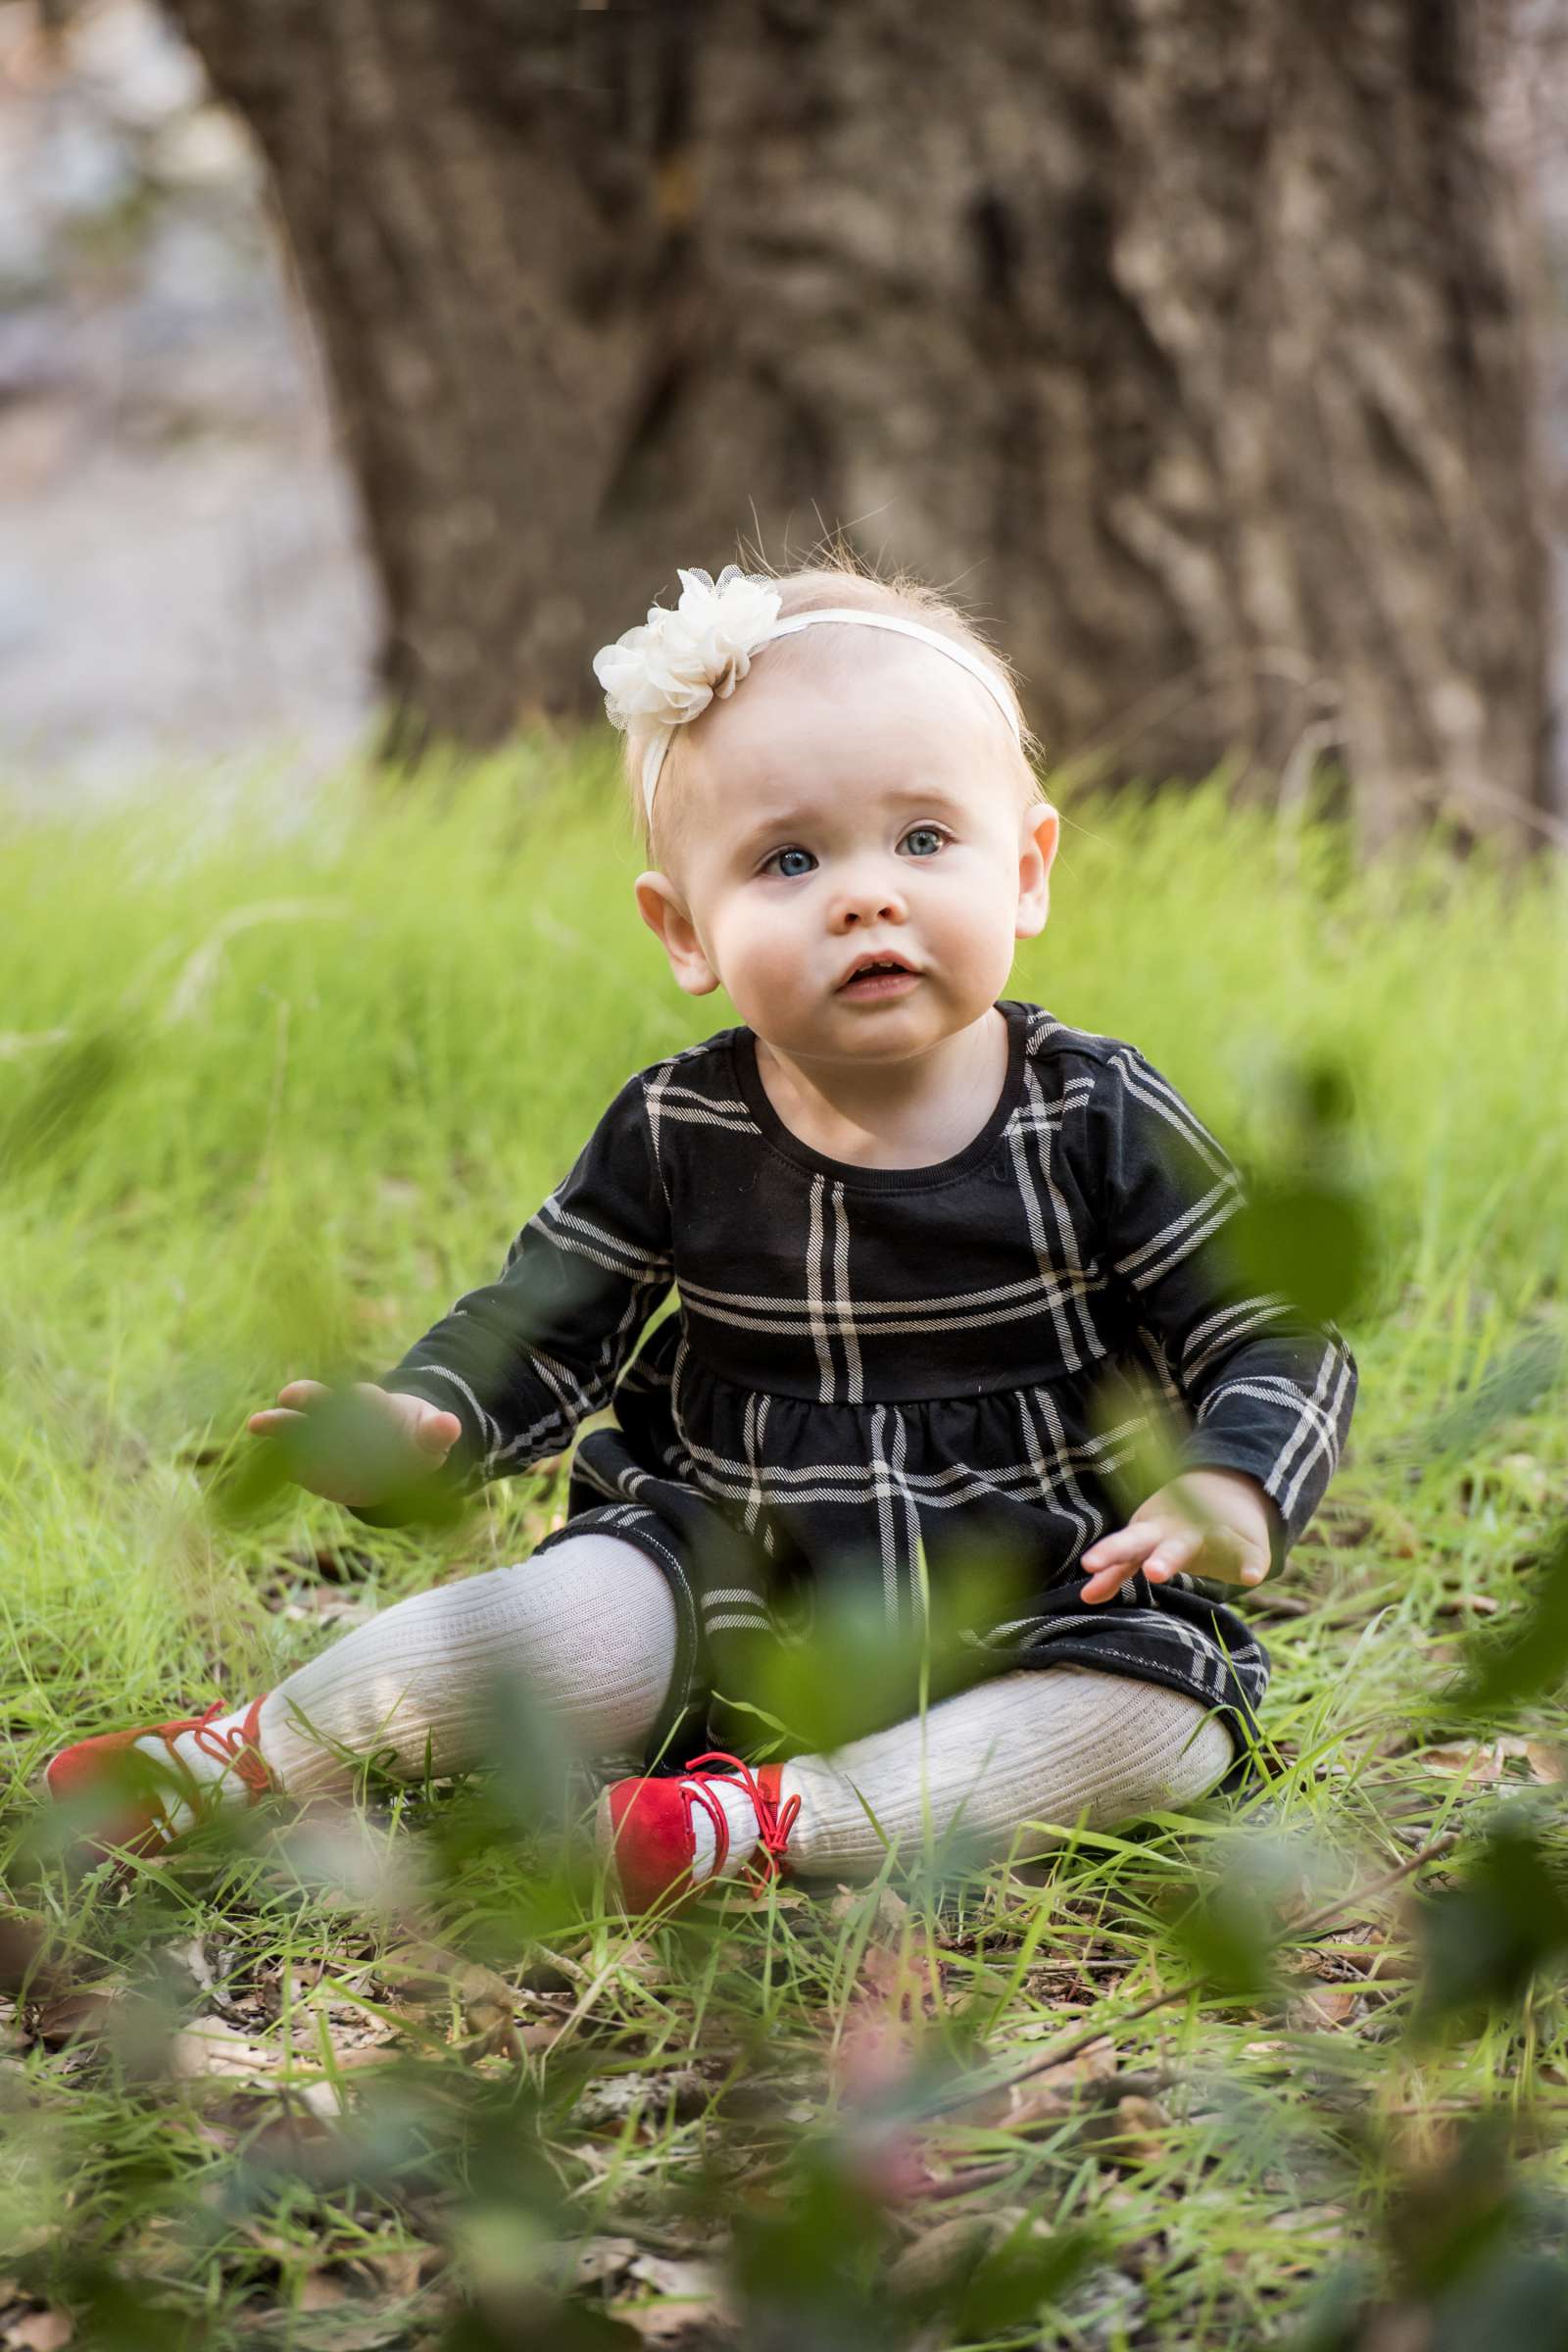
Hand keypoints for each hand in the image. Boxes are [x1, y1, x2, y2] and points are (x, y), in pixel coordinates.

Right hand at [246, 1379, 463, 1506]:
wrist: (392, 1455)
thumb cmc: (412, 1442)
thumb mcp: (428, 1439)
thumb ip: (436, 1434)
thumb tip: (452, 1425)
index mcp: (372, 1407)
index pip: (363, 1400)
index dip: (364, 1400)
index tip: (356, 1396)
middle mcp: (341, 1416)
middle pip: (323, 1403)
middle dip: (309, 1399)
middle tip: (290, 1395)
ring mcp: (320, 1438)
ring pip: (298, 1427)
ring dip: (280, 1425)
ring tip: (257, 1423)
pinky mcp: (307, 1463)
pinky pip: (291, 1457)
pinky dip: (279, 1455)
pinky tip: (264, 1454)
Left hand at [1077, 1468, 1273, 1606]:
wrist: (1229, 1490)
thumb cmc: (1175, 1528)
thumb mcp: (1145, 1546)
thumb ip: (1117, 1571)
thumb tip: (1085, 1598)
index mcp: (1152, 1533)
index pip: (1126, 1545)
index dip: (1108, 1556)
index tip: (1088, 1565)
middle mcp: (1175, 1530)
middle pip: (1154, 1540)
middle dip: (1145, 1555)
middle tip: (1147, 1571)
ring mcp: (1209, 1533)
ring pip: (1194, 1545)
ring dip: (1178, 1556)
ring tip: (1159, 1573)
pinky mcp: (1244, 1543)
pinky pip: (1248, 1554)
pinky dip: (1250, 1564)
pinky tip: (1251, 1577)